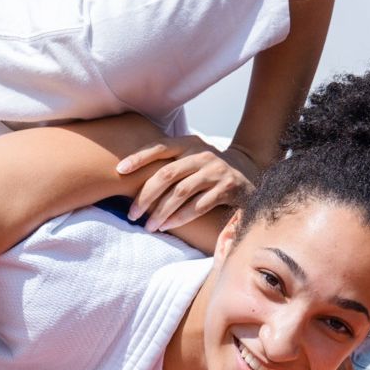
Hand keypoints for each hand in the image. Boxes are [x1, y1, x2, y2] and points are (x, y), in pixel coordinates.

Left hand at [117, 138, 259, 232]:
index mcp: (188, 143)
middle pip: (167, 174)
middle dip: (146, 196)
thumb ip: (168, 162)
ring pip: (181, 192)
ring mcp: (215, 171)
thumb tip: (129, 176)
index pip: (160, 147)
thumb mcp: (190, 156)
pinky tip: (168, 225)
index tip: (119, 170)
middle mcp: (201, 154)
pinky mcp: (227, 188)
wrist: (249, 170)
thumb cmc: (207, 167)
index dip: (138, 157)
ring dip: (161, 211)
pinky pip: (199, 205)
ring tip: (149, 225)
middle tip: (132, 214)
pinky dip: (181, 217)